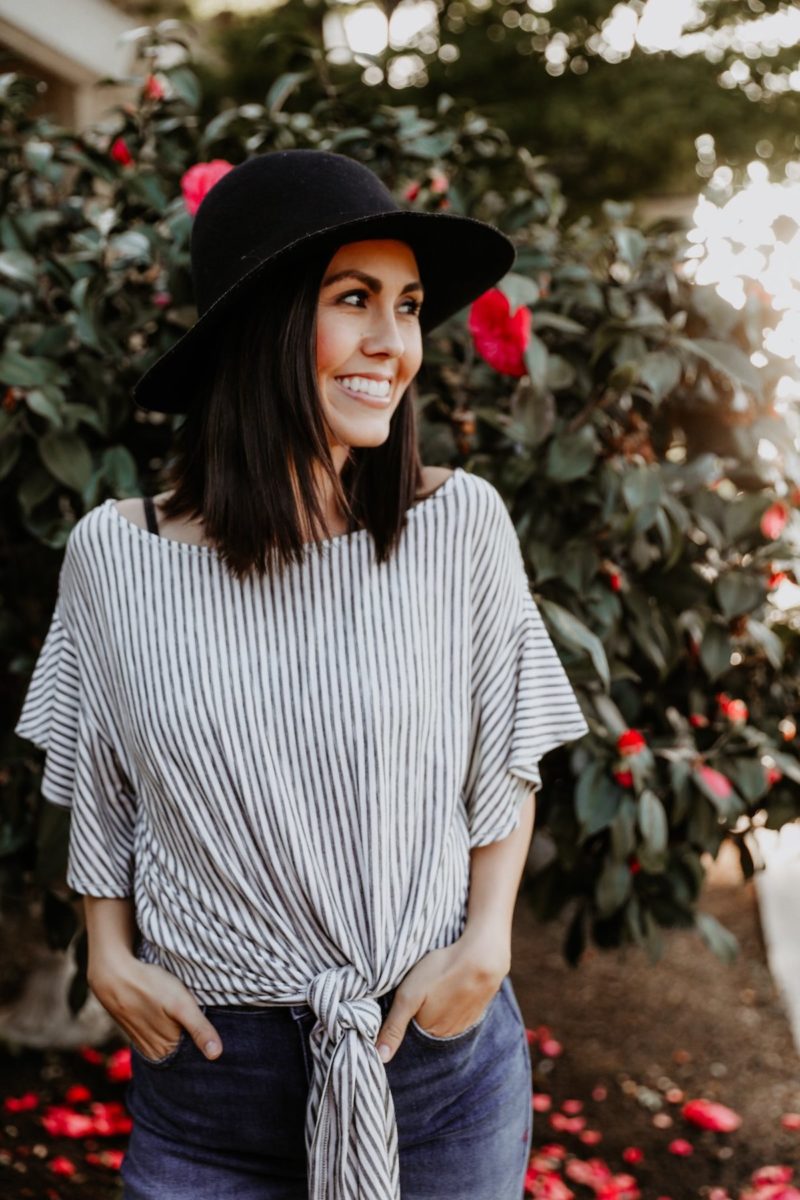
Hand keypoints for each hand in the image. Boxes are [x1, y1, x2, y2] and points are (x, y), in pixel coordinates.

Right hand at [88, 955, 222, 1061]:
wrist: (114, 975)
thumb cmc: (149, 987)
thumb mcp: (181, 1005)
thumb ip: (199, 1029)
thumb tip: (216, 1056)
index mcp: (167, 1051)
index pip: (196, 1056)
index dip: (208, 1044)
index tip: (223, 1035)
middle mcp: (154, 1053)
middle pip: (184, 1052)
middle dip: (196, 1042)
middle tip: (210, 1024)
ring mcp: (145, 1043)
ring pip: (172, 1045)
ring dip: (183, 1036)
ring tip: (190, 1020)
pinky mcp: (138, 1032)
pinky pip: (160, 1037)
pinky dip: (170, 1031)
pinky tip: (173, 1020)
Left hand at [374, 927, 509, 1063]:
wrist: (482, 957)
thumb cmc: (441, 972)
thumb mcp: (409, 996)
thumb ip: (394, 1027)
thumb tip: (380, 1058)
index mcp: (429, 1031)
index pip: (408, 1032)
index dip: (404, 1016)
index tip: (406, 1000)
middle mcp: (447, 1034)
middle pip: (426, 1027)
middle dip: (421, 1014)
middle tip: (423, 990)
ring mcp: (463, 1023)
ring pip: (442, 1020)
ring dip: (438, 1009)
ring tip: (436, 988)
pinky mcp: (475, 1010)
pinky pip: (457, 1012)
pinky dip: (452, 1003)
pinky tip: (451, 988)